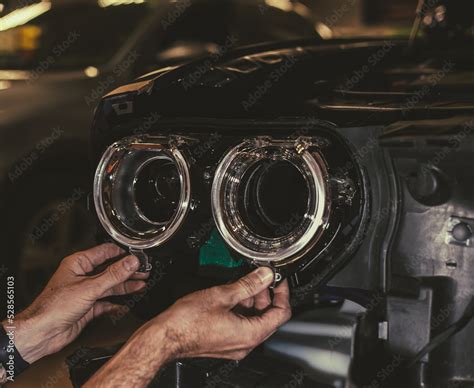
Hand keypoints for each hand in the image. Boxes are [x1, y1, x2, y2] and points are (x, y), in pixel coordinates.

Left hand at [5, 243, 147, 362]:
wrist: (41, 333)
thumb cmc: (53, 307)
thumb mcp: (90, 287)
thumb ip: (113, 275)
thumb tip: (130, 262)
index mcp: (78, 264)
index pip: (106, 252)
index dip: (123, 253)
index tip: (138, 255)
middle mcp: (82, 276)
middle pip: (110, 270)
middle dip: (127, 271)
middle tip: (144, 270)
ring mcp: (85, 292)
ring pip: (110, 286)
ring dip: (125, 286)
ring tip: (141, 283)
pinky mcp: (87, 308)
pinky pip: (106, 303)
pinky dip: (116, 304)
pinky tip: (126, 303)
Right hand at [157, 267, 290, 359]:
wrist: (165, 337)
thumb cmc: (187, 322)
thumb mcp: (223, 295)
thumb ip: (248, 284)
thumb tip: (265, 275)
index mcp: (250, 334)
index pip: (281, 314)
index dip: (283, 293)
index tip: (279, 280)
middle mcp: (245, 344)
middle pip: (268, 317)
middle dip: (265, 295)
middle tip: (260, 277)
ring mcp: (234, 345)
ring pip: (253, 320)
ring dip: (252, 300)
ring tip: (243, 282)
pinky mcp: (224, 342)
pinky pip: (240, 324)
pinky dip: (240, 308)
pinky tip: (232, 294)